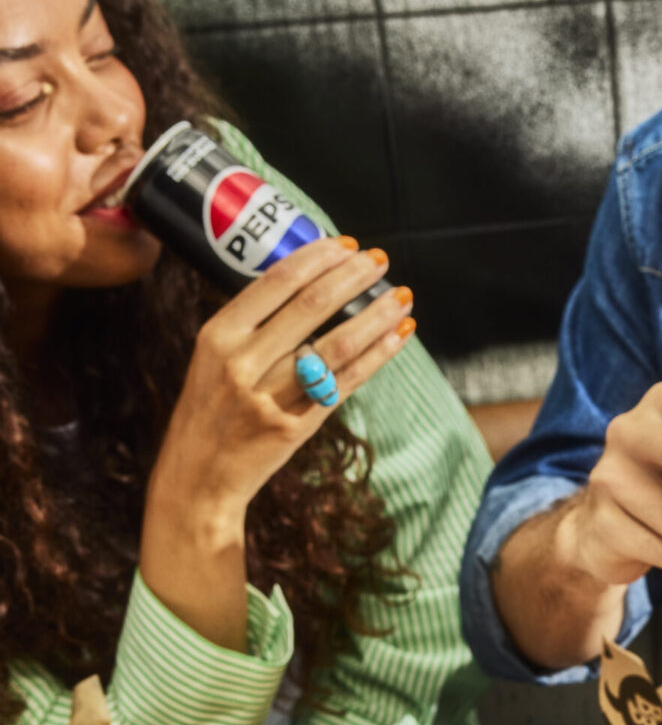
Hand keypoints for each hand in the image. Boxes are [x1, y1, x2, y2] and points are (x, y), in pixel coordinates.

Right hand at [139, 237, 412, 650]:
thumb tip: (307, 281)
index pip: (275, 282)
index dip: (317, 258)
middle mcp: (241, 363)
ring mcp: (269, 397)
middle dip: (352, 278)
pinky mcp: (295, 426)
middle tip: (380, 261)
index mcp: (217, 336)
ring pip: (336, 345)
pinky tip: (398, 337)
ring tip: (402, 297)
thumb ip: (252, 325)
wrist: (197, 480)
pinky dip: (377, 356)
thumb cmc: (210, 412)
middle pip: (310, 307)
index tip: (347, 245)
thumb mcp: (213, 359)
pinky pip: (346, 383)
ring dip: (376, 316)